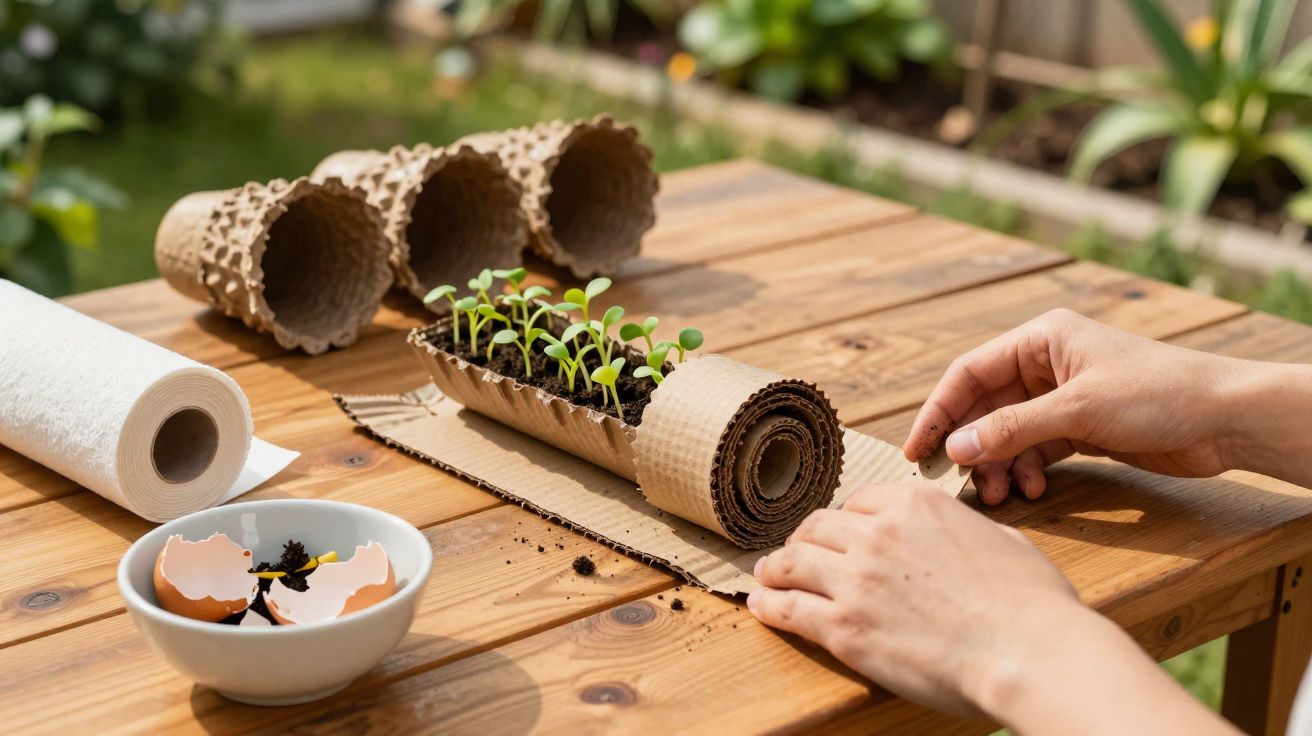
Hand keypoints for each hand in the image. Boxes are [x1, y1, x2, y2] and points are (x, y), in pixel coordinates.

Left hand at [748, 482, 1078, 717]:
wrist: (1028, 652)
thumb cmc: (1032, 604)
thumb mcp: (1002, 540)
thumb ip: (965, 530)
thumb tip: (962, 536)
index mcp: (915, 505)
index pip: (858, 503)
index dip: (844, 521)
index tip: (837, 534)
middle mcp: (877, 534)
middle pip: (818, 528)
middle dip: (802, 540)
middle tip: (792, 553)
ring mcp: (856, 580)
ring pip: (792, 561)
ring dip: (774, 568)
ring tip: (764, 576)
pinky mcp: (844, 627)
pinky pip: (789, 609)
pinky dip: (768, 606)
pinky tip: (759, 607)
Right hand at [903, 308, 1247, 503]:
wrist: (1227, 419)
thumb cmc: (1157, 395)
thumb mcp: (1077, 410)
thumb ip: (1013, 430)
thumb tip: (957, 448)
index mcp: (1040, 340)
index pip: (969, 373)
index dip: (939, 411)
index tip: (917, 450)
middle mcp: (1047, 364)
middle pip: (986, 406)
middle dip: (972, 446)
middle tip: (959, 484)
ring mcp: (1063, 397)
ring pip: (1008, 433)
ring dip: (999, 464)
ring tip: (999, 495)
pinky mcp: (1082, 428)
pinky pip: (1035, 449)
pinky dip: (1027, 470)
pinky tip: (1031, 489)